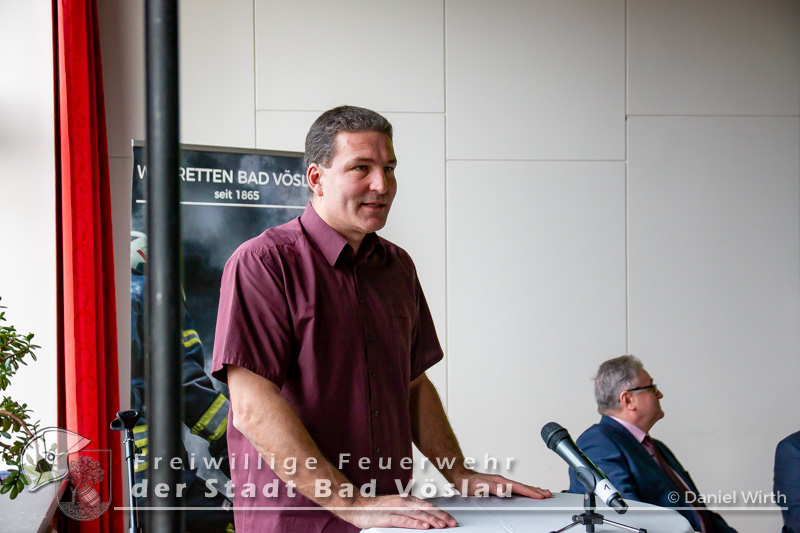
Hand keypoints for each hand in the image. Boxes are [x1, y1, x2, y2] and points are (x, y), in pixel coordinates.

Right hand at [338, 494, 457, 529]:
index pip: (428, 506)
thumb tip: (424, 517)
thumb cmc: (376, 508)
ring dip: (431, 520)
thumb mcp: (396, 507)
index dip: (441, 513)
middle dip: (441, 516)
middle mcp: (404, 502)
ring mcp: (396, 509)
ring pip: (418, 514)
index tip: (451, 519)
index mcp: (407, 499)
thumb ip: (409, 511)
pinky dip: (415, 524)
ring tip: (442, 526)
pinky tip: (423, 527)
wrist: (357, 505)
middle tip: (452, 523)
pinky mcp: (388, 517)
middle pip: (426, 509)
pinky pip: (404, 521)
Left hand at [457, 470, 551, 498]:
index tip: (541, 496)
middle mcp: (502, 481)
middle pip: (523, 486)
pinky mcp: (498, 485)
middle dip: (536, 490)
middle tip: (548, 494)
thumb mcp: (479, 486)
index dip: (531, 492)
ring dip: (531, 490)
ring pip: (520, 487)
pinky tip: (524, 492)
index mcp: (501, 482)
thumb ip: (492, 488)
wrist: (461, 477)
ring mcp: (501, 483)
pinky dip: (523, 490)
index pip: (519, 488)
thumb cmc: (468, 483)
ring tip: (542, 492)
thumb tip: (505, 490)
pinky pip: (515, 488)